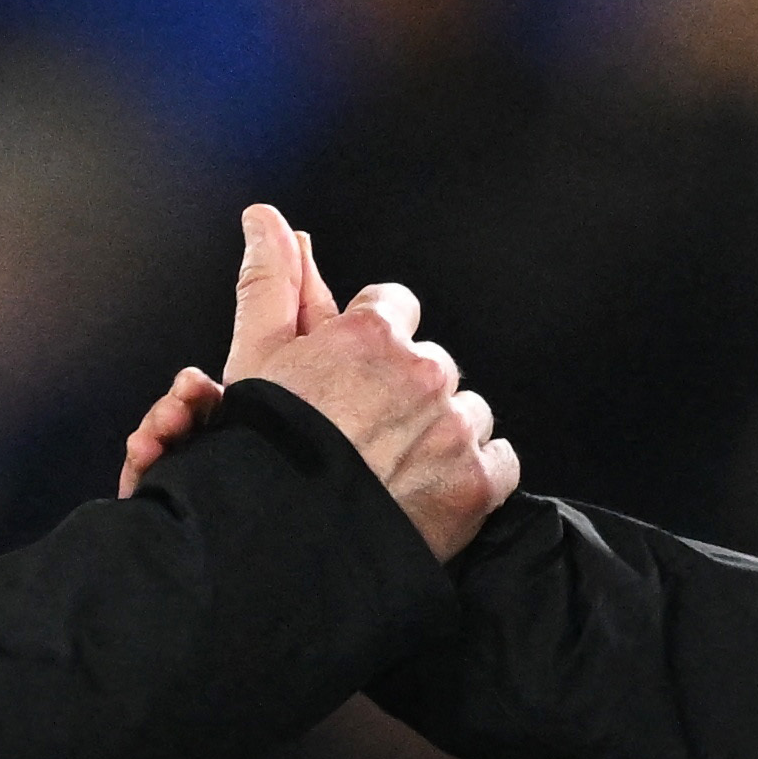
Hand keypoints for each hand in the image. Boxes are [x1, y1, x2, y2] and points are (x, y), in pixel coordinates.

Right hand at [122, 207, 516, 557]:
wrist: (287, 543)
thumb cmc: (265, 451)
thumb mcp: (256, 357)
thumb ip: (271, 281)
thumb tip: (265, 215)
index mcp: (372, 335)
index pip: (395, 308)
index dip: (370, 346)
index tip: (349, 383)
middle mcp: (423, 371)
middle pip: (432, 366)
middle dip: (405, 394)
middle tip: (364, 438)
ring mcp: (456, 428)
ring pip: (467, 413)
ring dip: (443, 435)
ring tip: (394, 471)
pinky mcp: (480, 482)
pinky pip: (500, 461)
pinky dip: (475, 475)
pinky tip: (430, 491)